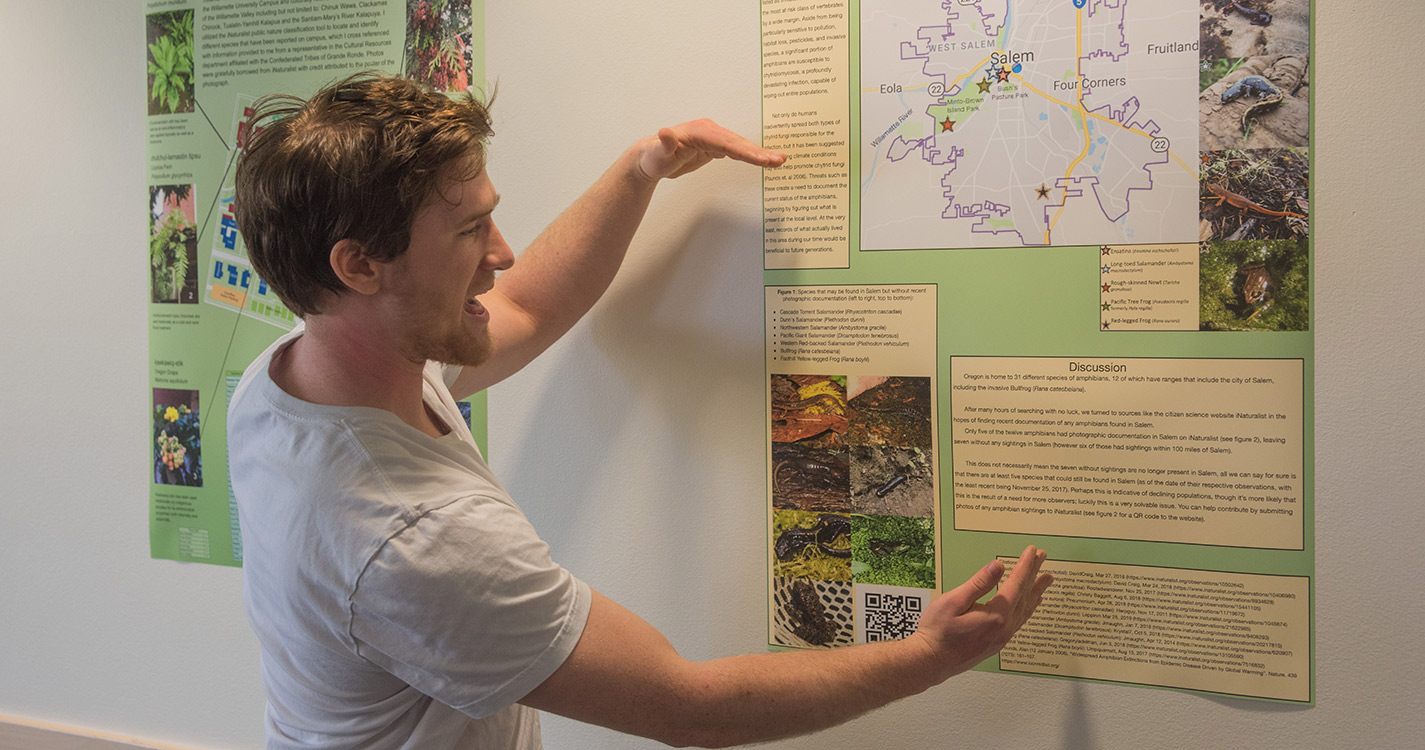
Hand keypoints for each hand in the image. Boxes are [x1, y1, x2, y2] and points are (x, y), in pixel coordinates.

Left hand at [634, 119, 786, 181]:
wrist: (651, 158)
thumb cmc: (653, 156)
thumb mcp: (656, 153)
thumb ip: (664, 143)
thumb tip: (664, 132)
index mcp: (699, 131)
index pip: (725, 141)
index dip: (744, 150)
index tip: (760, 159)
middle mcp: (708, 131)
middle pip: (737, 142)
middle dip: (758, 152)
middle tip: (779, 160)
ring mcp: (713, 138)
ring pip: (739, 146)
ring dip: (759, 153)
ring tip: (779, 160)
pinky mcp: (714, 147)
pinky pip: (736, 150)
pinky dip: (750, 155)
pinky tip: (764, 160)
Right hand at [910, 545, 1052, 681]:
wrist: (930, 661)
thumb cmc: (938, 633)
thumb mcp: (954, 601)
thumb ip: (978, 583)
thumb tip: (998, 567)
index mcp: (996, 616)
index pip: (1016, 584)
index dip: (1025, 565)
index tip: (1032, 551)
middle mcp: (1004, 628)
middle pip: (1025, 596)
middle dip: (1035, 574)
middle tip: (1043, 558)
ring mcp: (1002, 638)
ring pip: (1025, 610)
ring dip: (1035, 592)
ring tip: (1045, 581)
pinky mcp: (997, 643)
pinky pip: (1019, 621)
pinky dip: (1027, 608)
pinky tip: (1028, 605)